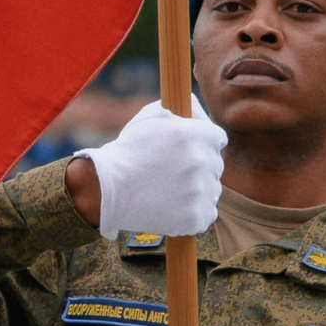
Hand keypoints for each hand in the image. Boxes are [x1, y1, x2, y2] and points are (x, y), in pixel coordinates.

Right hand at [74, 100, 225, 238]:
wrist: (108, 188)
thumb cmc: (129, 150)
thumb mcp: (152, 115)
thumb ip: (184, 108)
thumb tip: (199, 110)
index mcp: (197, 135)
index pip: (218, 138)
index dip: (204, 143)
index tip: (191, 151)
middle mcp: (203, 162)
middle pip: (215, 165)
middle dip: (199, 167)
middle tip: (174, 172)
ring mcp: (201, 192)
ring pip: (212, 190)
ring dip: (197, 190)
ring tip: (170, 190)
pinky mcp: (196, 217)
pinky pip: (206, 213)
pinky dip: (194, 213)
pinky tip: (173, 206)